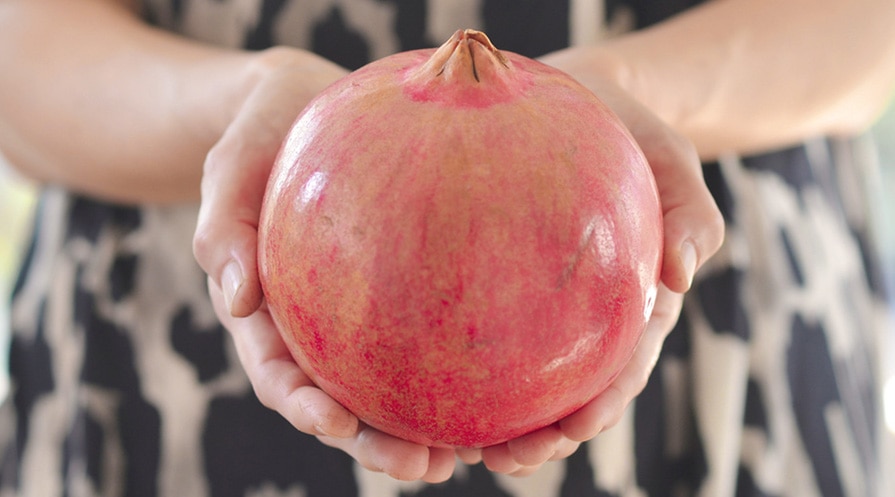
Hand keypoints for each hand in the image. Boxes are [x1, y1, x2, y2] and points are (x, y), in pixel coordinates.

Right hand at [193, 47, 457, 481]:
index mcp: (269, 309)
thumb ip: (223, 225)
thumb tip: (236, 298)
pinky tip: (493, 387)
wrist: (300, 107)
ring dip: (420, 427)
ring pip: (387, 382)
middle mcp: (313, 323)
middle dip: (377, 441)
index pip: (281, 373)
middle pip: (342, 399)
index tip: (337, 425)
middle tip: (424, 468)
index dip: (306, 407)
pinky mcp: (396, 288)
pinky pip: (422, 333)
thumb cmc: (260, 134)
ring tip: (466, 454)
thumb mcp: (228, 167)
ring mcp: (353, 311)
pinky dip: (451, 370)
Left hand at [456, 48, 724, 476]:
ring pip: (525, 379)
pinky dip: (462, 369)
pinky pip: (482, 333)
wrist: (579, 106)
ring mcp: (546, 309)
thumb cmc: (628, 133)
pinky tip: (427, 386)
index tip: (575, 428)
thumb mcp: (669, 157)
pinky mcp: (503, 289)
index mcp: (631, 301)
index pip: (623, 365)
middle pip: (571, 392)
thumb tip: (682, 270)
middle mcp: (587, 318)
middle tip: (509, 457)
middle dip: (547, 434)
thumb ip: (689, 208)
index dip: (602, 403)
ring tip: (462, 447)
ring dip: (501, 422)